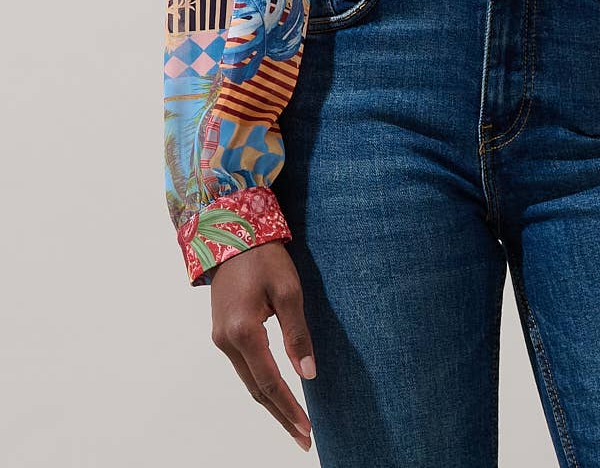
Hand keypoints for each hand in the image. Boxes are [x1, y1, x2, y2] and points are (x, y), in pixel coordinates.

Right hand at [210, 242, 316, 452]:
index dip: (289, 408)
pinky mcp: (222, 332)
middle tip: (303, 438)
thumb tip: (307, 374)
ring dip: (271, 402)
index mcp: (244, 331)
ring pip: (249, 380)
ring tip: (294, 422)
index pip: (270, 382)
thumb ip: (297, 334)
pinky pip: (244, 366)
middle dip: (281, 415)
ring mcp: (221, 338)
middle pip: (257, 389)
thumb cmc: (264, 258)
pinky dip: (261, 384)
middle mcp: (226, 341)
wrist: (231, 233)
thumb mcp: (289, 291)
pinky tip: (276, 393)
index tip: (307, 430)